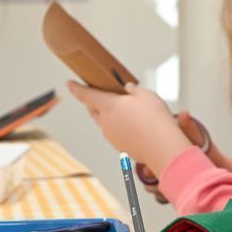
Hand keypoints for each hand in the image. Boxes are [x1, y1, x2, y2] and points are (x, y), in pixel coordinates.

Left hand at [65, 81, 189, 173]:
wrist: (162, 146)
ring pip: (105, 122)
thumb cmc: (154, 119)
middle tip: (103, 95)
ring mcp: (111, 136)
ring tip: (129, 111)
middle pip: (94, 110)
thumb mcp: (146, 95)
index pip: (86, 95)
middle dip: (95, 102)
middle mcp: (105, 122)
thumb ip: (133, 90)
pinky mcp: (120, 146)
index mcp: (108, 106)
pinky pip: (116, 133)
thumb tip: (128, 90)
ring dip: (111, 116)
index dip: (76, 88)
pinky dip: (121, 128)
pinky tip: (135, 125)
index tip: (70, 84)